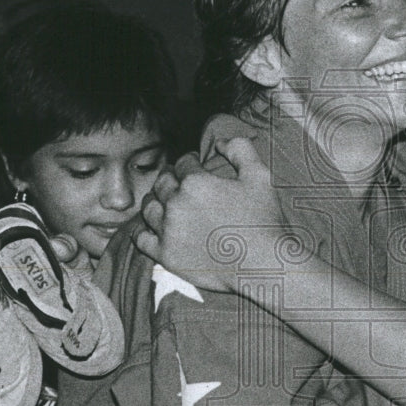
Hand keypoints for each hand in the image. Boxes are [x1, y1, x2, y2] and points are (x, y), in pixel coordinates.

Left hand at [133, 138, 284, 293]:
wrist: (264, 265)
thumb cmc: (264, 220)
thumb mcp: (260, 175)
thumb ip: (239, 149)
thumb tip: (219, 141)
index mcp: (195, 182)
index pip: (184, 163)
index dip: (191, 160)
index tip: (196, 163)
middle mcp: (176, 204)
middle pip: (163, 183)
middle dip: (171, 177)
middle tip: (180, 180)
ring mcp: (168, 231)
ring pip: (149, 208)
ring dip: (156, 200)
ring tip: (165, 201)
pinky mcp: (166, 255)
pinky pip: (142, 238)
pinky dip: (144, 230)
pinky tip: (154, 227)